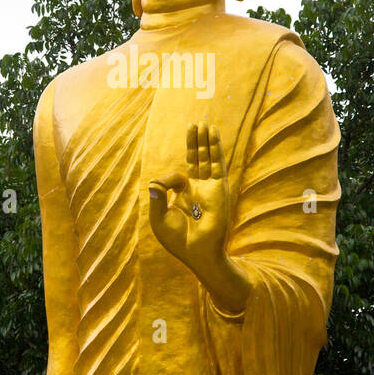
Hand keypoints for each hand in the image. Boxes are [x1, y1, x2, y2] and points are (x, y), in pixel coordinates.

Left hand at [147, 122, 249, 312]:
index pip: (176, 176)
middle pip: (196, 160)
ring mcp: (209, 188)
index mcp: (183, 196)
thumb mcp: (159, 218)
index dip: (167, 179)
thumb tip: (154, 180)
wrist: (197, 252)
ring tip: (203, 123)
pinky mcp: (219, 188)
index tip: (162, 186)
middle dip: (194, 143)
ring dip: (205, 141)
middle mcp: (198, 189)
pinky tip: (212, 133)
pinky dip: (214, 147)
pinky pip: (217, 163)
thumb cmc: (178, 240)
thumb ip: (156, 197)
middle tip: (194, 124)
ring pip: (207, 158)